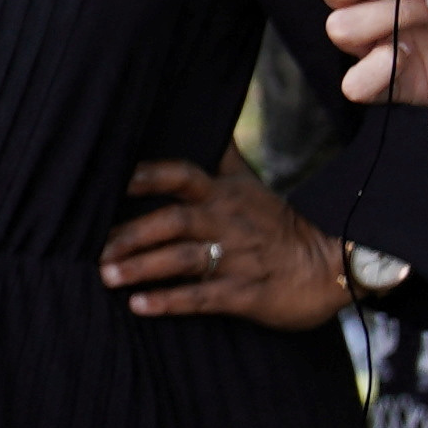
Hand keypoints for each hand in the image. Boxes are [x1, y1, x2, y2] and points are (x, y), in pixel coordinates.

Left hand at [100, 156, 347, 326]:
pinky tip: (140, 306)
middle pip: (173, 220)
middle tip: (95, 248)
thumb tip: (211, 121)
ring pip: (183, 258)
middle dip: (132, 233)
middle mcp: (228, 222)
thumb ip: (224, 158)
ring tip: (108, 277)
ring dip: (143, 267)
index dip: (147, 176)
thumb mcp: (252, 186)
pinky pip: (203, 296)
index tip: (111, 181)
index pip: (182, 176)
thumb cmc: (279, 225)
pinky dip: (170, 301)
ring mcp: (238, 257)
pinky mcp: (247, 293)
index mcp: (226, 194)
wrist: (332, 264)